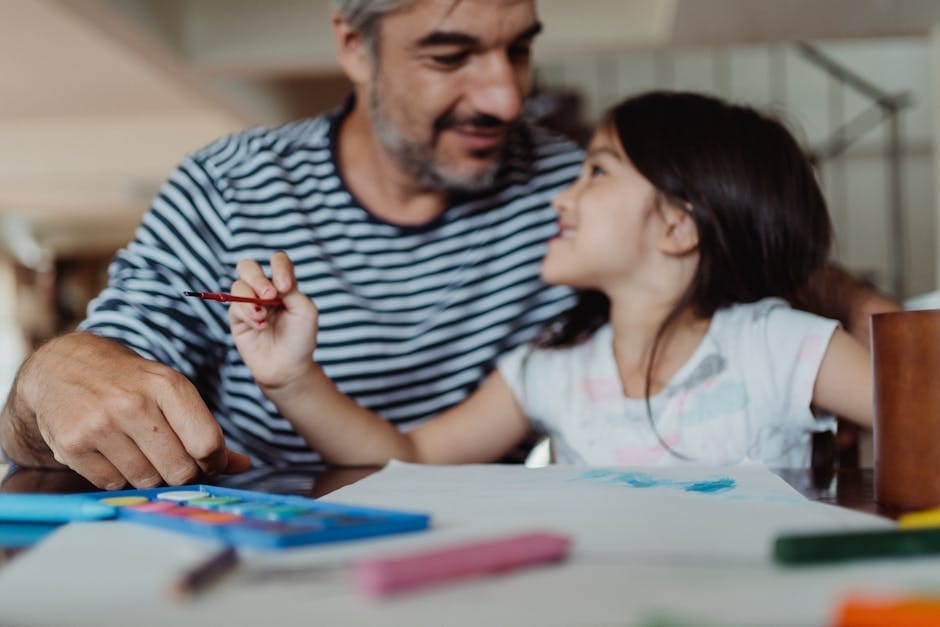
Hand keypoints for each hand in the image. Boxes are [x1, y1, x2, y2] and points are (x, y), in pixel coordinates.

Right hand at [1, 332, 250, 489]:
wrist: (62, 367)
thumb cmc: (129, 383)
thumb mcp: (171, 392)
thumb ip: (206, 430)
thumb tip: (243, 466)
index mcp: (167, 385)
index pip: (207, 443)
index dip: (215, 462)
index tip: (209, 461)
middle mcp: (133, 404)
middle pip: (180, 470)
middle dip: (182, 473)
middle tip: (172, 460)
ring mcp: (100, 425)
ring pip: (147, 481)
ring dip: (149, 475)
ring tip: (139, 451)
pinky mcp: (72, 445)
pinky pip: (113, 484)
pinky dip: (119, 477)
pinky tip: (112, 453)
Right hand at [229, 251, 319, 388]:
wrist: (288, 367)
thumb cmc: (300, 338)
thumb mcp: (305, 310)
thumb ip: (290, 290)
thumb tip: (272, 280)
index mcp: (284, 284)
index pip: (277, 261)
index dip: (279, 267)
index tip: (286, 287)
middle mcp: (264, 290)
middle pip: (248, 266)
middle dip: (257, 277)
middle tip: (269, 295)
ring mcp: (248, 303)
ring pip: (238, 284)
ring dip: (251, 298)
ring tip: (263, 316)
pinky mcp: (237, 318)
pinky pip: (234, 306)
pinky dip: (247, 313)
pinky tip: (260, 326)